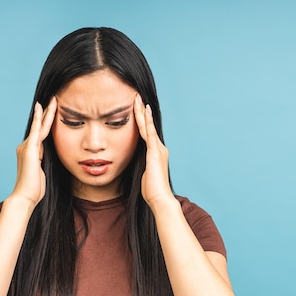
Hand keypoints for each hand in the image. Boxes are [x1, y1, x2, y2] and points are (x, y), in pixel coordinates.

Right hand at [11, 97, 56, 206]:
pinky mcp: (29, 150)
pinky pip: (36, 131)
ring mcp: (26, 147)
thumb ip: (44, 162)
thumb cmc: (34, 189)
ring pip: (39, 126)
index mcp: (31, 153)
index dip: (46, 122)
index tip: (53, 111)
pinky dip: (39, 119)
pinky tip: (42, 108)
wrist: (25, 197)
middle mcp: (26, 147)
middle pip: (39, 127)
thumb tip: (47, 155)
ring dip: (47, 113)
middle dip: (47, 113)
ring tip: (54, 100)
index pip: (41, 134)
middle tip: (54, 99)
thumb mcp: (43, 172)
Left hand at [133, 94, 174, 209]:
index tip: (135, 109)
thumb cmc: (151, 191)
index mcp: (155, 154)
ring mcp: (158, 149)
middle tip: (136, 97)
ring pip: (148, 126)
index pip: (146, 133)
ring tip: (137, 98)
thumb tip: (138, 168)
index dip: (141, 121)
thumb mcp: (144, 176)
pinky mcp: (155, 151)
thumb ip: (142, 168)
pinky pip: (150, 132)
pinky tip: (144, 110)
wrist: (160, 198)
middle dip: (141, 111)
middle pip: (148, 126)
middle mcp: (159, 148)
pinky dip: (147, 121)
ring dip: (142, 112)